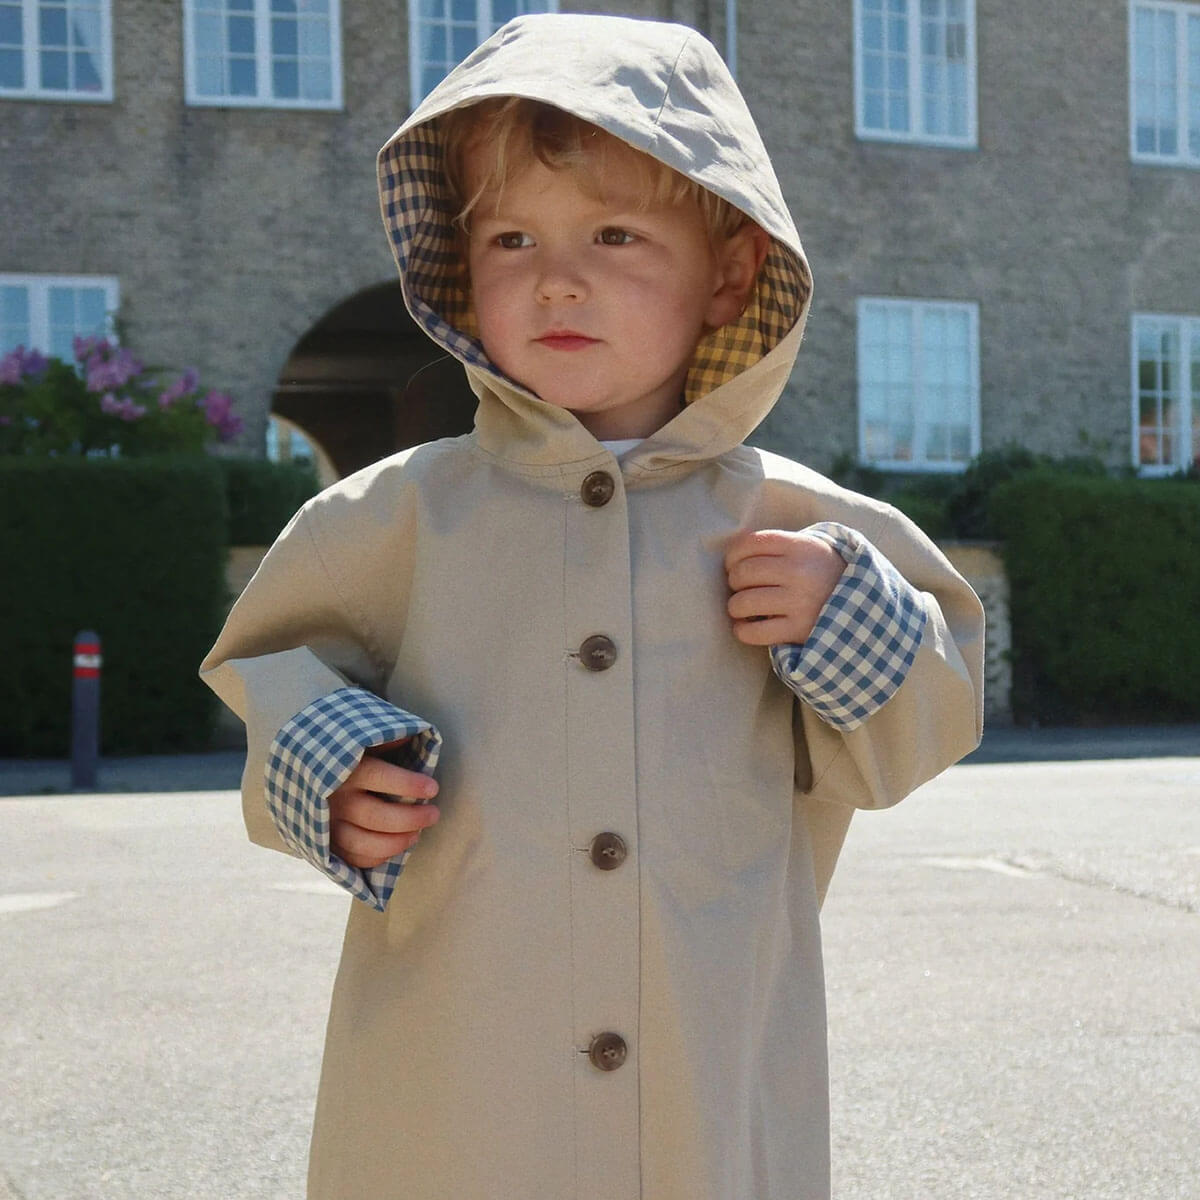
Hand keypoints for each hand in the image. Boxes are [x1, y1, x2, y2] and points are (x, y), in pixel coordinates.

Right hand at [329, 746, 439, 868]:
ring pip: (363, 843)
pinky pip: (351, 858)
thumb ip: (384, 740)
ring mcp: (327, 824)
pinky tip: (395, 847)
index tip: (432, 788)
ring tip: (418, 834)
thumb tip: (411, 735)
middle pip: (377, 817)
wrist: (298, 770)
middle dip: (411, 818)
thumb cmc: (342, 754)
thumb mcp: (359, 740)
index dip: (410, 785)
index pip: (382, 778)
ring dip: (396, 843)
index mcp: (346, 770)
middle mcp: (335, 799)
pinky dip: (376, 857)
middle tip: (434, 814)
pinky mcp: (325, 842)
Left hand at [725, 528, 845, 645]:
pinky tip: (747, 627)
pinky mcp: (798, 630)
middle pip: (742, 573)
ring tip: (743, 609)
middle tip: (742, 588)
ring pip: (743, 602)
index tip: (735, 565)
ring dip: (736, 607)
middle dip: (734, 582)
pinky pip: (753, 632)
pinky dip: (742, 631)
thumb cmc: (825, 575)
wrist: (867, 608)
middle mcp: (799, 571)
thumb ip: (779, 545)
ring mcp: (799, 602)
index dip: (733, 555)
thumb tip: (734, 553)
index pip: (750, 544)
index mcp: (801, 547)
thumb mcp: (811, 549)